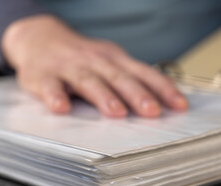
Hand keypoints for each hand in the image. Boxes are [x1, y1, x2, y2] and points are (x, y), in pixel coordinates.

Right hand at [2, 15, 187, 117]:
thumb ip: (132, 79)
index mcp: (115, 60)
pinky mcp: (43, 75)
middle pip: (119, 77)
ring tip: (117, 112)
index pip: (144, 73)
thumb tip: (162, 100)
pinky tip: (62, 108)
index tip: (180, 105)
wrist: (39, 37)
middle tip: (153, 112)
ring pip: (89, 81)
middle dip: (138, 94)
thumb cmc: (82, 57)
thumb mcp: (110, 62)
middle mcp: (96, 61)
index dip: (163, 88)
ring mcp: (69, 67)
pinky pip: (50, 86)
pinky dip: (55, 96)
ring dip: (104, 96)